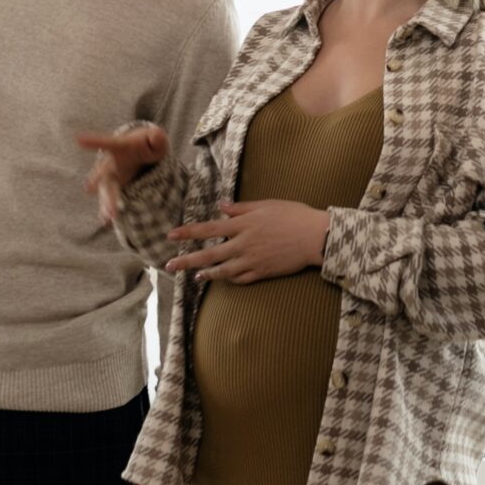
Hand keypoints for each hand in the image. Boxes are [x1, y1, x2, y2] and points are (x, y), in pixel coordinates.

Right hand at [76, 125, 168, 223]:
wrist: (140, 153)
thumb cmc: (146, 144)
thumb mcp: (156, 139)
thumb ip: (157, 138)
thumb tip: (157, 136)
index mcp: (119, 146)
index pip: (106, 142)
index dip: (93, 141)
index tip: (78, 139)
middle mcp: (111, 162)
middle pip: (103, 172)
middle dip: (96, 180)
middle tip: (87, 188)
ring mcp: (112, 177)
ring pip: (105, 189)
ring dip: (105, 201)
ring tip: (105, 216)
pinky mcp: (115, 188)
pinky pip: (109, 199)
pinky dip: (107, 209)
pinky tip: (105, 220)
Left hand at [165, 200, 329, 283]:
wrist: (315, 237)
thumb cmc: (294, 215)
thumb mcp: (267, 205)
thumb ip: (242, 208)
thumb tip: (221, 206)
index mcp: (243, 224)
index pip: (209, 228)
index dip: (188, 232)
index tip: (171, 235)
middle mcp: (243, 244)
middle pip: (209, 254)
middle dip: (187, 260)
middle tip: (169, 266)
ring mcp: (252, 261)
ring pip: (222, 271)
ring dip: (206, 274)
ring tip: (195, 276)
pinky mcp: (262, 273)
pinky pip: (240, 279)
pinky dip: (229, 280)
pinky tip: (223, 279)